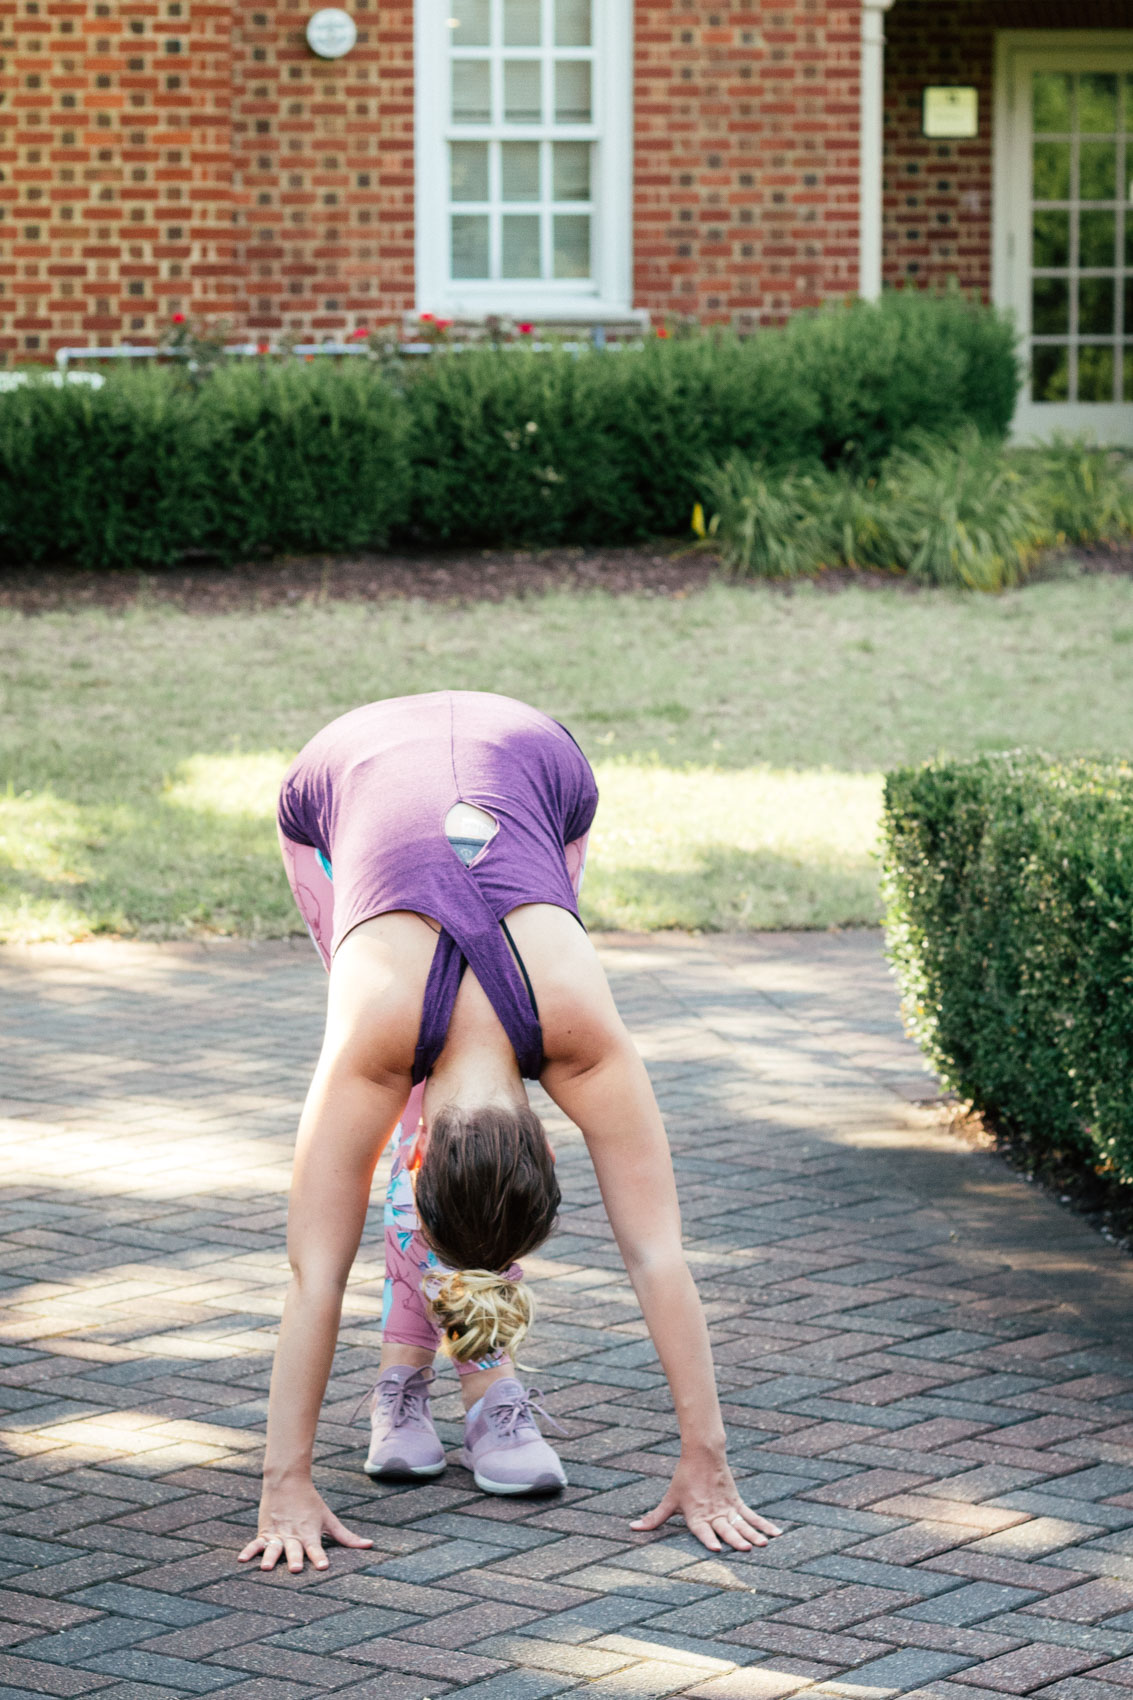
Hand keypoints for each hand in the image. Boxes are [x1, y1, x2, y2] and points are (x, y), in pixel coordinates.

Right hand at [239, 1478, 372, 1572]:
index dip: (320, 1557)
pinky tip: (241, 1560)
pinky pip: (256, 1543)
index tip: (324, 1566)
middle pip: (294, 1549)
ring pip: (274, 1547)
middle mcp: (293, 1535)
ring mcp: (278, 1534)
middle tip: (296, 1568)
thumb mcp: (329, 1519)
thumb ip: (347, 1537)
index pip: (316, 1548)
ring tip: (267, 1568)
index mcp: (309, 1533)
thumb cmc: (311, 1504)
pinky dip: (249, 1551)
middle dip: (295, 1559)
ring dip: (271, 1557)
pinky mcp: (265, 1532)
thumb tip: (370, 1545)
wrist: (287, 1481)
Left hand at [630, 1451, 782, 1552]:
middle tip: (747, 1549)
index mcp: (696, 1515)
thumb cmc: (684, 1479)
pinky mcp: (736, 1502)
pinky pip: (753, 1515)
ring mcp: (727, 1508)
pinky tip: (776, 1533)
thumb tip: (632, 1527)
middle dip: (736, 1540)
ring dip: (754, 1534)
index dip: (709, 1539)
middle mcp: (713, 1513)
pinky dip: (765, 1524)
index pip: (702, 1530)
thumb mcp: (669, 1500)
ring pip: (742, 1523)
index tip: (716, 1549)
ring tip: (764, 1544)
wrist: (702, 1453)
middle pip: (726, 1529)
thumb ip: (654, 1518)